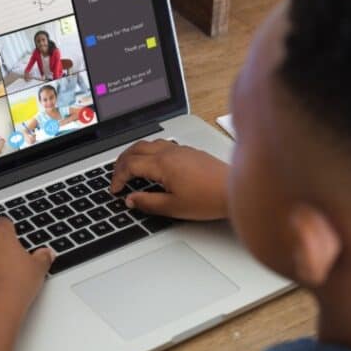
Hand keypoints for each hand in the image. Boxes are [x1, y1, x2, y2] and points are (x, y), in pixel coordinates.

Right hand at [111, 140, 229, 219]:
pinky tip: (153, 163)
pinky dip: (149, 152)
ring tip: (130, 167)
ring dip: (135, 154)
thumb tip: (131, 200)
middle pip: (136, 149)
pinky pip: (162, 145)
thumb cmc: (209, 198)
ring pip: (149, 144)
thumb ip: (148, 202)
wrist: (234, 190)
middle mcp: (170, 152)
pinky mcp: (190, 152)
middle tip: (116, 176)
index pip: (130, 165)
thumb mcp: (173, 207)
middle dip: (121, 162)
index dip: (118, 178)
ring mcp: (181, 149)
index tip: (115, 190)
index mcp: (162, 163)